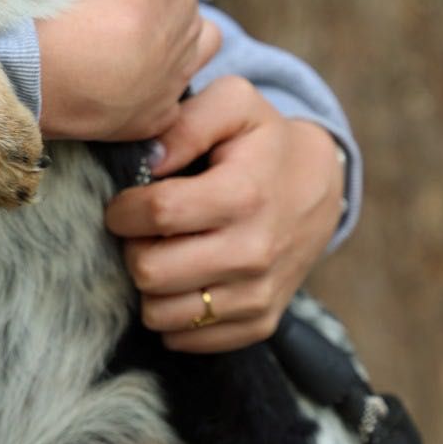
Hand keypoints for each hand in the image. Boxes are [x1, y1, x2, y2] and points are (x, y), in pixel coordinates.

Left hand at [104, 76, 346, 352]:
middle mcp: (253, 253)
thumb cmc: (263, 140)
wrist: (319, 187)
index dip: (123, 210)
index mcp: (242, 195)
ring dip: (148, 285)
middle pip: (152, 272)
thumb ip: (186, 121)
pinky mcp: (260, 323)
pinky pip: (188, 339)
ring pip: (163, 314)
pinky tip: (181, 280)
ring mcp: (258, 295)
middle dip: (131, 248)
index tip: (122, 205)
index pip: (158, 214)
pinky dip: (172, 314)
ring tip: (161, 253)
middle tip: (140, 231)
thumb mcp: (233, 104)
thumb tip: (150, 160)